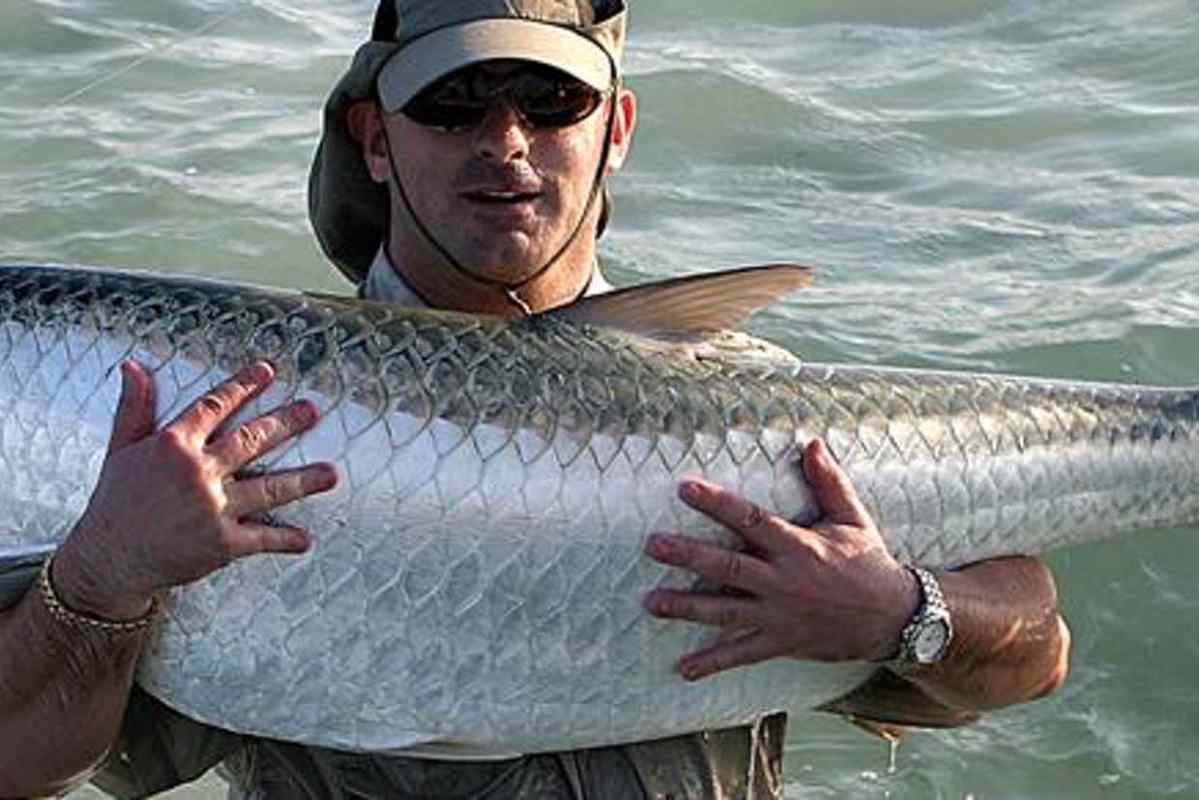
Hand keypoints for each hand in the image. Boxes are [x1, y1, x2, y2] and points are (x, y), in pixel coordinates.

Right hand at [54, 360, 337, 619]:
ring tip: (331, 474)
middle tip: (314, 410)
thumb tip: (135, 366)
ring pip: (270, 488)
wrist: (109, 558)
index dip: (243, 385)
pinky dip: (286, 540)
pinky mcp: (222, 543)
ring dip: (305, 480)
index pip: (215, 406)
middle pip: (253, 440)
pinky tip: (306, 539)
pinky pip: (263, 538)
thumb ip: (135, 407)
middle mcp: (198, 472)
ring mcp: (213, 508)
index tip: (268, 371)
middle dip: (287, 423)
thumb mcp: (121, 449)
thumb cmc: (115, 500)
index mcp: (174, 445)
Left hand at [643, 438, 918, 680]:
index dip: (717, 503)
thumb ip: (829, 481)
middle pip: (729, 567)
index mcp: (799, 547)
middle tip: (653, 546)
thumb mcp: (853, 518)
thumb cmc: (868, 563)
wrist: (893, 618)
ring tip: (651, 602)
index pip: (751, 520)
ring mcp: (780, 615)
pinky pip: (742, 653)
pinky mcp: (782, 642)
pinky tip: (683, 669)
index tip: (684, 487)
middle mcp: (784, 581)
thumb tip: (812, 442)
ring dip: (687, 608)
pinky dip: (713, 662)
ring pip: (726, 611)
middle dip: (689, 556)